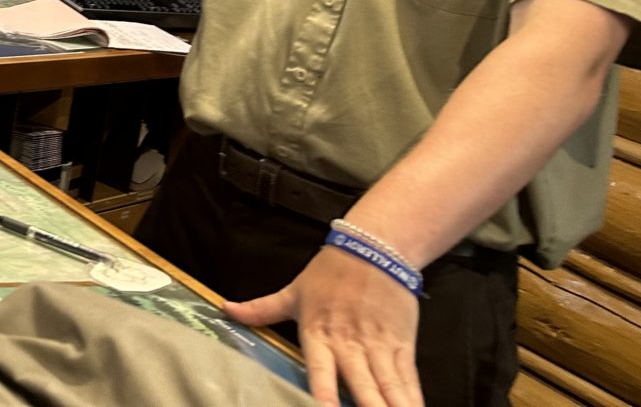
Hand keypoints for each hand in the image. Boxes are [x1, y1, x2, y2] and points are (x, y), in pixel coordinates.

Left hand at [225, 246, 422, 406]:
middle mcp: (350, 346)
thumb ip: (262, 309)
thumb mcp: (294, 292)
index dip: (324, 394)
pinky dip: (413, 399)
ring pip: (389, 387)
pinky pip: (408, 379)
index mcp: (319, 335)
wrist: (374, 249)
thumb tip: (227, 309)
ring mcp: (379, 347)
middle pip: (361, 386)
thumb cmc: (330, 273)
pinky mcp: (402, 346)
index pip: (321, 371)